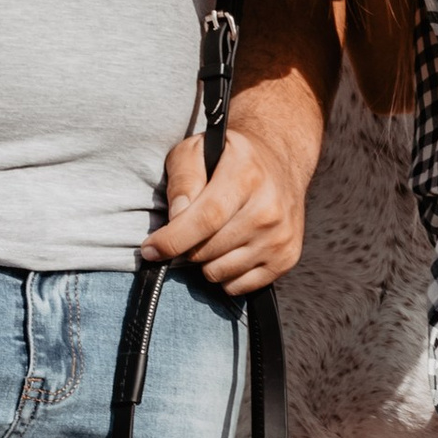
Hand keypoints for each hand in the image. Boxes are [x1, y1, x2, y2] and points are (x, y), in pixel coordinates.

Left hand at [142, 115, 309, 292]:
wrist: (279, 162)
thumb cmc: (228, 158)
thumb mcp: (195, 151)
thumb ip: (183, 180)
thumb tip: (176, 218)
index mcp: (246, 176)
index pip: (206, 219)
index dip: (173, 240)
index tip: (150, 250)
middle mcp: (269, 209)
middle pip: (207, 251)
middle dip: (186, 247)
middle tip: (189, 230)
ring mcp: (280, 237)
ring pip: (218, 272)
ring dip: (205, 261)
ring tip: (213, 236)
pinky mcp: (287, 258)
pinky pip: (238, 287)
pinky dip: (225, 274)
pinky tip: (230, 249)